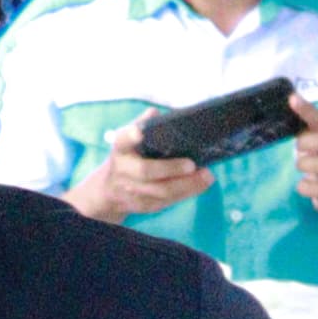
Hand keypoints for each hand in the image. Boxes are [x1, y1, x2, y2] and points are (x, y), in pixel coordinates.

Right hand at [68, 119, 209, 224]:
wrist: (110, 188)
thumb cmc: (130, 156)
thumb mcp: (131, 140)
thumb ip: (144, 126)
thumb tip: (155, 113)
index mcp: (121, 148)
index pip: (123, 140)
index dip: (131, 137)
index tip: (139, 133)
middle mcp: (123, 169)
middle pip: (145, 171)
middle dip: (170, 169)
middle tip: (192, 164)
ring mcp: (132, 190)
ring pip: (160, 191)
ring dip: (187, 185)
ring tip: (207, 176)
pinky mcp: (143, 205)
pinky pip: (167, 202)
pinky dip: (186, 193)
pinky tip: (201, 185)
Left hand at [284, 90, 317, 223]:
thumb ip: (308, 130)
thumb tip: (286, 108)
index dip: (307, 110)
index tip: (292, 98)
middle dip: (310, 142)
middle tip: (300, 148)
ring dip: (307, 165)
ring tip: (305, 168)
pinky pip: (311, 188)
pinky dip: (304, 187)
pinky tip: (309, 186)